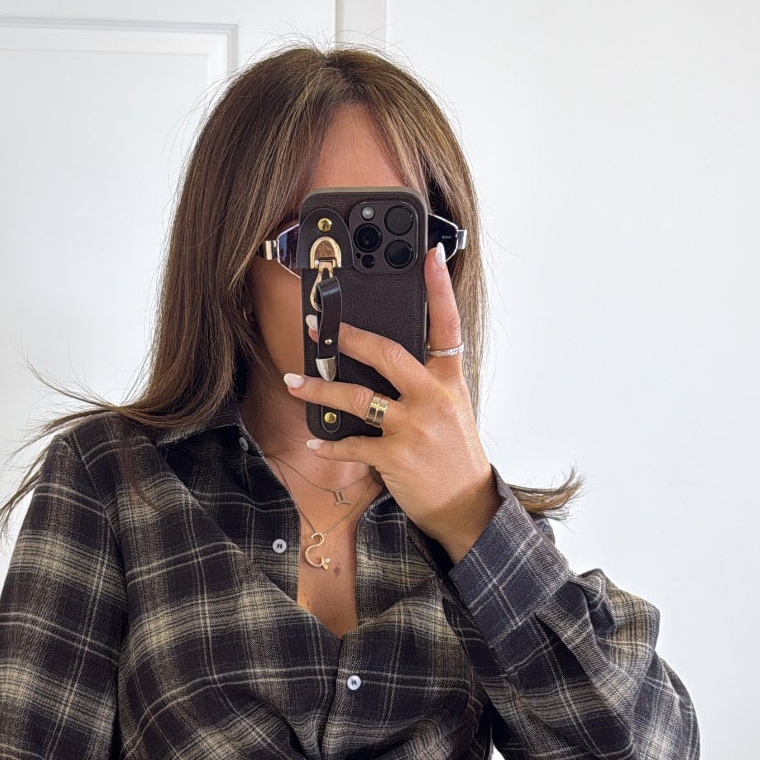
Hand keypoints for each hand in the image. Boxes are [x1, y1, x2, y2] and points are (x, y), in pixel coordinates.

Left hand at [282, 242, 501, 559]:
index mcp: (449, 380)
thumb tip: (384, 358)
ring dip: (319, 390)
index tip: (430, 254)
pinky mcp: (396, 457)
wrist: (466, 506)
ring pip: (357, 399)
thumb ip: (425, 381)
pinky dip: (329, 444)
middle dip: (348, 337)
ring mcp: (414, 427)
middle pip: (387, 353)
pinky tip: (315, 440)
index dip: (439, 288)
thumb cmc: (454, 455)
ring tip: (293, 383)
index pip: (448, 324)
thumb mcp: (452, 409)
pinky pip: (352, 445)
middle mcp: (433, 397)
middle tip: (318, 328)